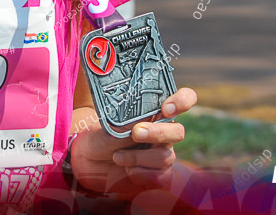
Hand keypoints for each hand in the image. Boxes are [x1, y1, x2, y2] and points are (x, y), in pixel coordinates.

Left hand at [70, 87, 196, 195]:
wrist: (91, 159)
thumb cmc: (102, 132)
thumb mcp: (111, 120)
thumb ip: (128, 117)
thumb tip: (137, 119)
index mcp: (157, 110)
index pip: (185, 99)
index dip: (182, 101)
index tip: (165, 108)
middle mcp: (165, 130)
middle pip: (178, 132)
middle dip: (157, 133)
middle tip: (135, 132)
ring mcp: (164, 153)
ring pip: (164, 157)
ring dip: (136, 157)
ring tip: (117, 156)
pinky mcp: (160, 174)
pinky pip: (159, 176)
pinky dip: (138, 173)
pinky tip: (125, 168)